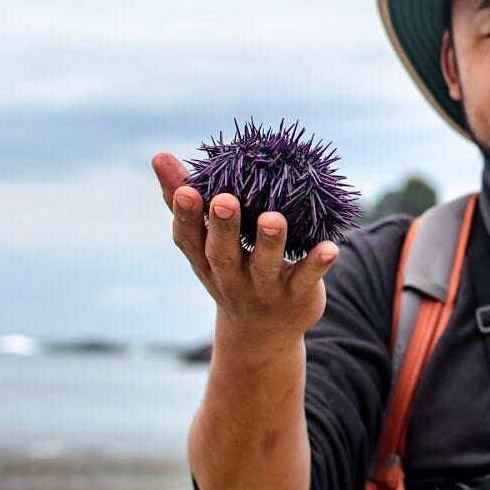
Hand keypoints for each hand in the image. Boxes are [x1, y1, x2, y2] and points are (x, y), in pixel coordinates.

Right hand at [151, 152, 338, 346]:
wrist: (263, 333)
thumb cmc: (231, 270)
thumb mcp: (205, 242)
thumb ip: (183, 199)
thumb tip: (159, 156)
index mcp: (206, 260)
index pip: (189, 240)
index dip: (185, 216)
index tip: (185, 190)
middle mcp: (231, 277)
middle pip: (223, 254)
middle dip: (224, 227)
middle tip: (224, 200)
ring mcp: (264, 288)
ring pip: (265, 265)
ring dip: (269, 242)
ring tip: (273, 219)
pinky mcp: (297, 295)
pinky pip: (307, 278)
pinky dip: (318, 264)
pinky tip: (330, 248)